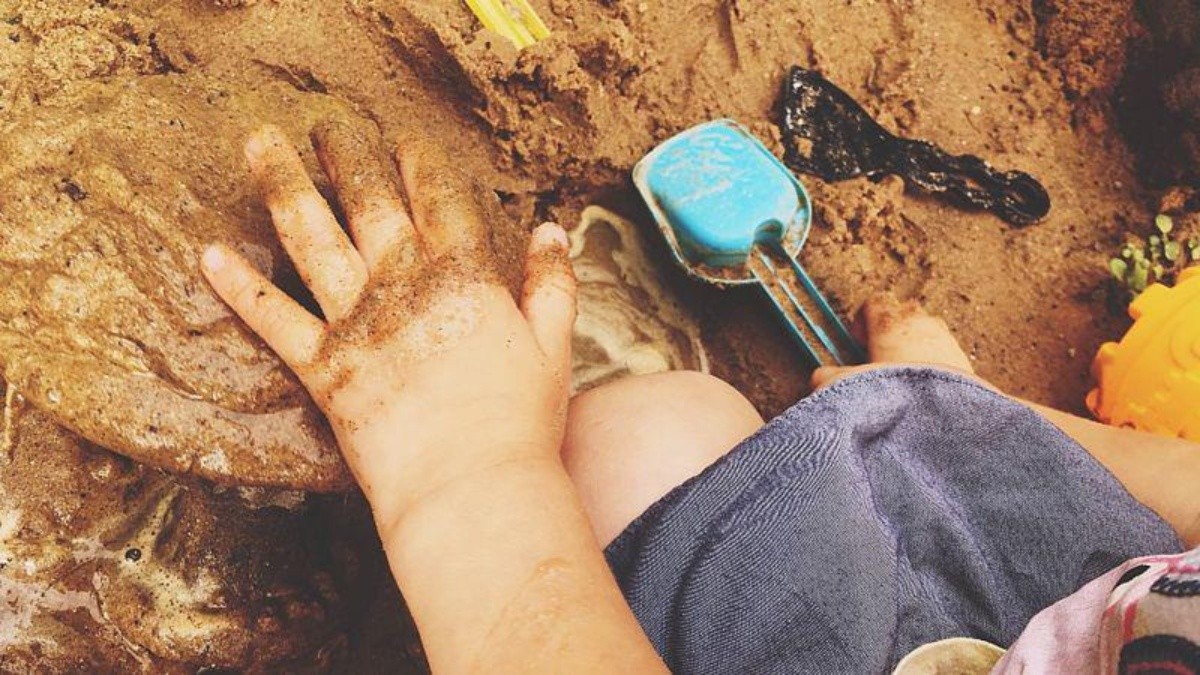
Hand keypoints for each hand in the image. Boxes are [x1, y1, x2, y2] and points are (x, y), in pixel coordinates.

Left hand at [201, 121, 576, 524]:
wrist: (471, 488)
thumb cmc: (520, 424)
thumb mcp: (554, 347)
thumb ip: (552, 283)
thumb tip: (552, 229)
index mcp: (465, 278)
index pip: (439, 199)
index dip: (420, 163)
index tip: (405, 139)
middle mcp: (405, 286)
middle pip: (369, 202)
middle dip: (347, 154)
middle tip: (327, 124)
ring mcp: (357, 323)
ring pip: (312, 238)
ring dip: (284, 184)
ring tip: (261, 143)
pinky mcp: (322, 368)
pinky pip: (273, 318)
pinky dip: (240, 286)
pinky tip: (209, 253)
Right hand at [809, 293, 980, 389]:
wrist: (944, 414)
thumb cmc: (895, 392)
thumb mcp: (847, 386)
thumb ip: (827, 378)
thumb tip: (818, 378)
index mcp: (890, 322)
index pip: (875, 302)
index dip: (862, 320)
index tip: (858, 341)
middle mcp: (921, 323)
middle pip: (903, 314)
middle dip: (891, 332)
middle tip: (879, 358)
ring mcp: (947, 340)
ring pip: (928, 333)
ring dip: (915, 348)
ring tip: (903, 378)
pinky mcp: (966, 362)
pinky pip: (946, 355)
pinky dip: (935, 366)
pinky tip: (925, 392)